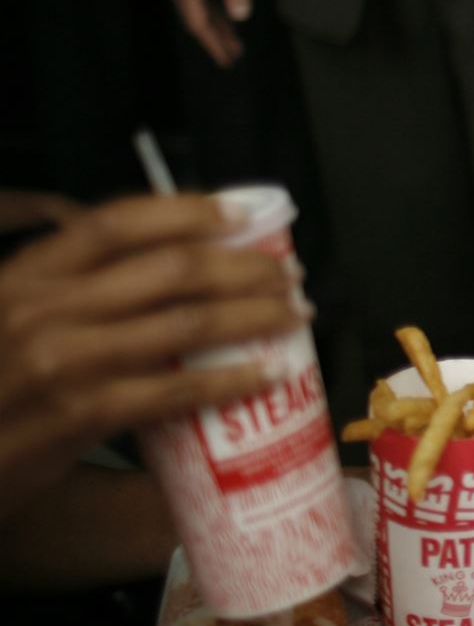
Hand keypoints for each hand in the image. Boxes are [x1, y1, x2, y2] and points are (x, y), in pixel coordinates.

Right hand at [0, 195, 309, 523]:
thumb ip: (75, 287)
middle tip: (287, 272)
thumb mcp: (15, 314)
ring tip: (293, 312)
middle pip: (171, 269)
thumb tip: (169, 264)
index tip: (240, 213)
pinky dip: (232, 379)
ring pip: (187, 323)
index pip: (117, 222)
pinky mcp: (84, 415)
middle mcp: (45, 309)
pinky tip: (268, 373)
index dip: (186, 211)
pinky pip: (178, 390)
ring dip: (255, 315)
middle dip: (244, 267)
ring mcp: (66, 362)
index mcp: (29, 274)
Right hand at [162, 0, 251, 67]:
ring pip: (199, 11)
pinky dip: (214, 13)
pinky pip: (200, 0)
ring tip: (236, 47)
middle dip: (215, 40)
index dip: (212, 43)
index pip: (197, 23)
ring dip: (216, 28)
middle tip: (233, 59)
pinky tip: (228, 23)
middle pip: (196, 20)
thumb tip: (240, 16)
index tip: (226, 59)